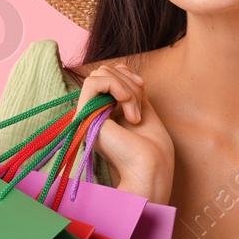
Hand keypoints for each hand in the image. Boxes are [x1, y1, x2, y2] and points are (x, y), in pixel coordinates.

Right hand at [74, 61, 174, 205]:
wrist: (151, 168)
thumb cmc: (152, 148)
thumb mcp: (141, 109)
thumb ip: (130, 90)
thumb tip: (123, 70)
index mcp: (105, 113)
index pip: (106, 75)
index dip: (125, 73)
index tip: (142, 87)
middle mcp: (93, 114)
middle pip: (102, 72)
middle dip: (127, 81)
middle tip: (139, 107)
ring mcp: (88, 116)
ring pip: (98, 75)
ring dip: (124, 86)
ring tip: (134, 111)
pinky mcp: (86, 117)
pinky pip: (93, 82)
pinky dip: (115, 85)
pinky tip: (127, 102)